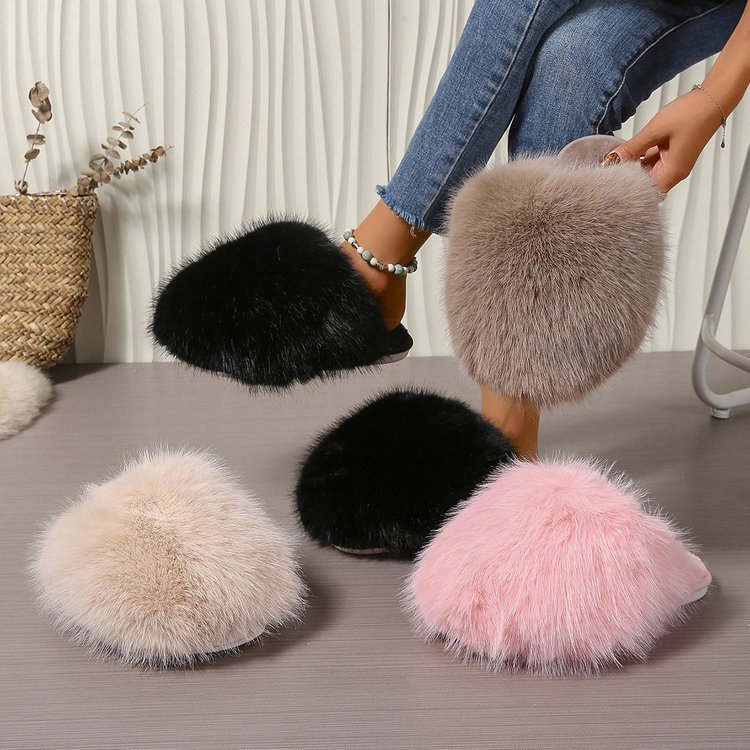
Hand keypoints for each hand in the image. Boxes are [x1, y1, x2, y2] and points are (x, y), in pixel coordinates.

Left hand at [604, 88, 724, 192]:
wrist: (712, 98)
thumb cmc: (690, 114)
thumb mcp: (654, 130)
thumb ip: (632, 148)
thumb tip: (613, 159)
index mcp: (672, 172)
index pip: (644, 190)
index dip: (627, 184)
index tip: (612, 174)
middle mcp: (674, 172)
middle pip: (645, 182)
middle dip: (628, 174)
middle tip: (612, 164)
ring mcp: (674, 164)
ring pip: (648, 171)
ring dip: (635, 163)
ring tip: (622, 153)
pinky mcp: (673, 155)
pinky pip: (653, 161)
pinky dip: (643, 155)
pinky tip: (633, 147)